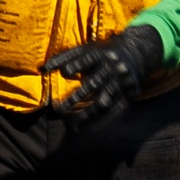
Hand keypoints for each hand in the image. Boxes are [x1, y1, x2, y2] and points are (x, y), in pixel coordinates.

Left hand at [45, 24, 162, 127]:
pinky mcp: (130, 94)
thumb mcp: (86, 49)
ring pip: (103, 101)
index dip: (76, 65)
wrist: (136, 53)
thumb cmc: (102, 52)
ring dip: (87, 114)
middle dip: (75, 98)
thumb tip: (43, 68)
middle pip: (93, 84)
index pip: (87, 60)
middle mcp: (113, 68)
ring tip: (72, 125)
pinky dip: (104, 121)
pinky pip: (116, 111)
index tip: (65, 73)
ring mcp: (122, 82)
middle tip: (59, 110)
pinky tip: (91, 129)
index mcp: (101, 55)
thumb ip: (65, 57)